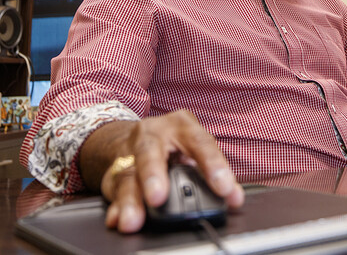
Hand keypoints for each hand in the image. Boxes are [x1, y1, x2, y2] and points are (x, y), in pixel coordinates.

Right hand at [81, 109, 245, 233]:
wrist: (139, 136)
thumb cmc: (176, 144)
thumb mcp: (196, 148)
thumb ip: (213, 172)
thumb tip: (234, 198)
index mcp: (181, 126)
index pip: (200, 143)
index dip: (214, 165)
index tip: (224, 189)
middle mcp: (152, 134)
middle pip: (150, 152)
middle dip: (153, 175)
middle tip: (158, 197)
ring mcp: (129, 152)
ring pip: (127, 175)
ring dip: (130, 200)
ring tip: (133, 220)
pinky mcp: (113, 171)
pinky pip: (112, 190)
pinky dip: (116, 207)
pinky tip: (118, 219)